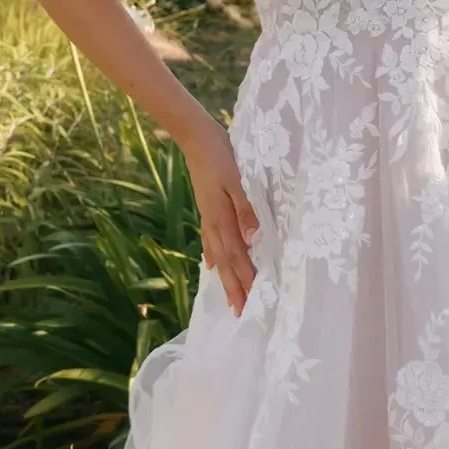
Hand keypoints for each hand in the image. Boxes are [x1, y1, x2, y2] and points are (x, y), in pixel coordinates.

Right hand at [179, 113, 259, 314]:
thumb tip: (252, 238)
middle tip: (240, 311)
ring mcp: (208, 216)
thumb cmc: (221, 155)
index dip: (244, 280)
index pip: (237, 256)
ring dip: (225, 276)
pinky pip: (210, 239)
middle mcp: (213, 222)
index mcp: (222, 217)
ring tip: (229, 296)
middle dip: (234, 287)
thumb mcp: (238, 179)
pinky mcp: (207, 208)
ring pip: (218, 253)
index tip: (251, 302)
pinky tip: (211, 265)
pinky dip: (212, 255)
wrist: (196, 137)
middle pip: (226, 261)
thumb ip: (246, 208)